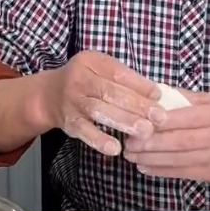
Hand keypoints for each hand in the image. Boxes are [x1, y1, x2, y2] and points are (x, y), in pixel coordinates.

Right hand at [39, 51, 159, 155]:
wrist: (49, 95)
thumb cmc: (86, 81)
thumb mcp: (100, 69)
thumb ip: (123, 78)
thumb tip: (155, 95)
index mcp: (91, 62)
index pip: (118, 73)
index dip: (139, 85)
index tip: (159, 96)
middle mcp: (79, 79)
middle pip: (110, 92)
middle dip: (137, 105)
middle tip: (160, 118)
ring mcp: (72, 101)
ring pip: (99, 111)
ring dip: (124, 122)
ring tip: (145, 131)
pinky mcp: (69, 122)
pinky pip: (85, 131)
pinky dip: (99, 140)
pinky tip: (115, 148)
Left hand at [123, 92, 209, 181]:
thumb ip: (187, 98)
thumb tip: (155, 94)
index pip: (191, 117)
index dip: (167, 120)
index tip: (144, 118)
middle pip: (182, 141)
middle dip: (152, 142)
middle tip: (129, 141)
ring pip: (179, 160)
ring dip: (151, 158)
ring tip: (131, 154)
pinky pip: (182, 173)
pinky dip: (161, 170)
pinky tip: (144, 166)